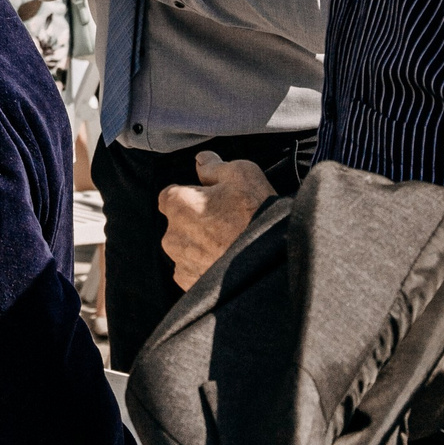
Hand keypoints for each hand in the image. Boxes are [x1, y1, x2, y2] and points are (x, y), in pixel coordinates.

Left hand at [159, 152, 275, 289]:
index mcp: (177, 204)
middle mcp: (171, 235)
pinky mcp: (191, 284)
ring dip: (200, 246)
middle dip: (196, 222)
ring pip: (186, 249)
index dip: (192, 196)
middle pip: (178, 224)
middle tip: (227, 223)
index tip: (212, 201)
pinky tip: (227, 262)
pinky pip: (192, 271)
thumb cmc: (256, 213)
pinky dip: (205, 267)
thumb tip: (200, 160)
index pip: (171, 195)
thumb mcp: (241, 174)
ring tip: (230, 244)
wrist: (272, 260)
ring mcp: (180, 262)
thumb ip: (214, 165)